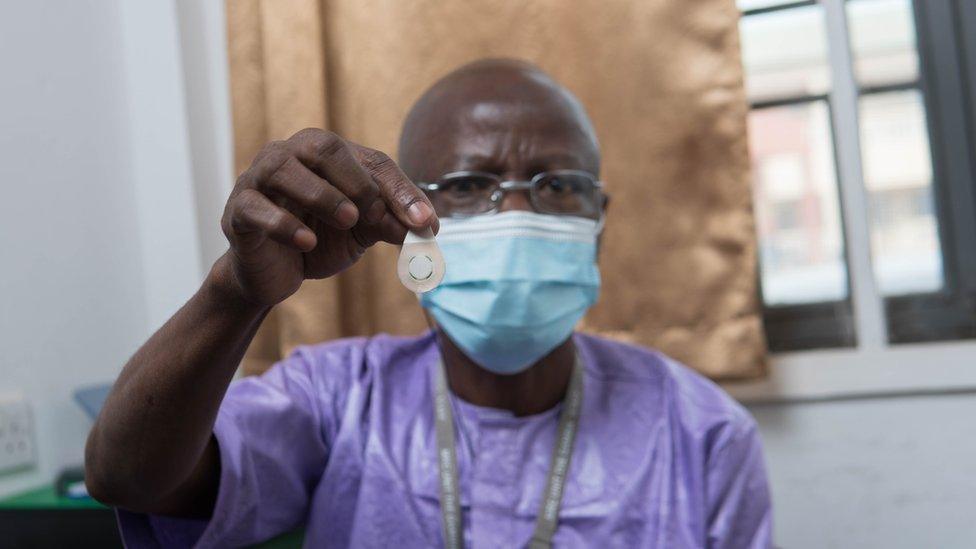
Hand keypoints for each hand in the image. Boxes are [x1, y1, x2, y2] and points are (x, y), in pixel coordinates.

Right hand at [218, 128, 437, 306]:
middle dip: (357, 181)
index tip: (425, 223)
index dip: (401, 190)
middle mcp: (290, 155)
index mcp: (327, 156)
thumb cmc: (319, 240)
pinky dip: (284, 223)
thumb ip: (389, 224)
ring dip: (321, 195)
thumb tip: (426, 228)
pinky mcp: (238, 210)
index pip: (372, 161)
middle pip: (323, 146)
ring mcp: (258, 179)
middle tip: (375, 215)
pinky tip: (307, 242)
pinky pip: (256, 208)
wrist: (276, 274)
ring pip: (283, 168)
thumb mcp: (361, 232)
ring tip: (347, 221)